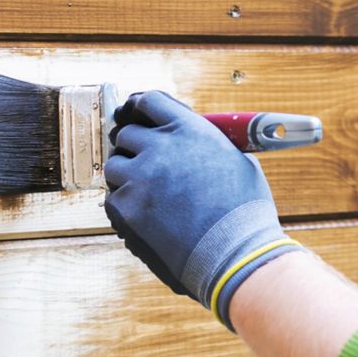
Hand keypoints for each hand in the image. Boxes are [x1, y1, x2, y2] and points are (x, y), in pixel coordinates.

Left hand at [104, 91, 302, 328]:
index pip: (149, 101)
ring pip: (115, 166)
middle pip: (127, 134)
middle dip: (134, 148)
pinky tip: (147, 217)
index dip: (139, 109)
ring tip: (149, 196)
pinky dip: (125, 207)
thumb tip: (191, 142)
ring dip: (127, 177)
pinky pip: (112, 199)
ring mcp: (140, 177)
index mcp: (190, 129)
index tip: (135, 117)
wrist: (236, 255)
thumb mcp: (237, 162)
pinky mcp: (126, 207)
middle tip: (145, 166)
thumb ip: (207, 144)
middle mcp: (161, 147)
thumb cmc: (245, 213)